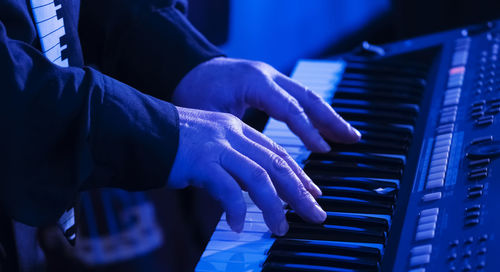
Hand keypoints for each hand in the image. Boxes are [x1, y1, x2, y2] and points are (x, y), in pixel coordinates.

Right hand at [168, 107, 325, 235]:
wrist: (139, 129)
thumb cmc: (171, 142)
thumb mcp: (209, 146)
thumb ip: (231, 163)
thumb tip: (248, 190)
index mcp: (236, 129)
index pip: (276, 152)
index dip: (298, 173)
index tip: (312, 191)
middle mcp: (231, 134)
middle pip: (276, 164)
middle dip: (299, 192)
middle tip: (315, 213)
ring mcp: (217, 146)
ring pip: (259, 177)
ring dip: (274, 206)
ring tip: (280, 228)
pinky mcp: (200, 161)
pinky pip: (227, 189)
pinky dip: (236, 209)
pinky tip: (237, 225)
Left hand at [173, 57, 360, 151]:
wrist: (187, 68)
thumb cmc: (193, 92)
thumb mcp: (208, 118)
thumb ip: (232, 143)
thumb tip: (251, 180)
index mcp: (255, 82)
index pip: (290, 109)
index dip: (308, 131)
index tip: (323, 150)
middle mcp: (268, 76)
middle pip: (308, 98)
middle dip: (331, 120)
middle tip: (353, 138)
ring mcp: (271, 77)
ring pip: (307, 96)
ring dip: (328, 116)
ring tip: (348, 135)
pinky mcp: (270, 83)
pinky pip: (298, 97)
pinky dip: (314, 113)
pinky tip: (324, 126)